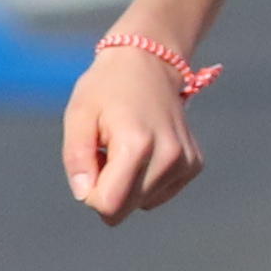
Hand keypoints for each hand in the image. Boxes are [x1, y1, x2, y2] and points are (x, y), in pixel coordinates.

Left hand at [62, 44, 202, 223]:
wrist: (149, 61)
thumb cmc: (107, 88)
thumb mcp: (78, 115)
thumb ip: (76, 158)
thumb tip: (83, 195)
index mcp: (137, 145)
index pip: (108, 206)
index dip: (90, 192)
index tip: (91, 162)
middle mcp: (168, 157)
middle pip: (125, 209)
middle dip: (108, 188)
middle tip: (107, 150)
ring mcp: (185, 162)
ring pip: (142, 203)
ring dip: (127, 182)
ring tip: (126, 145)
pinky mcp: (193, 165)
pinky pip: (158, 195)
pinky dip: (146, 179)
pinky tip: (145, 149)